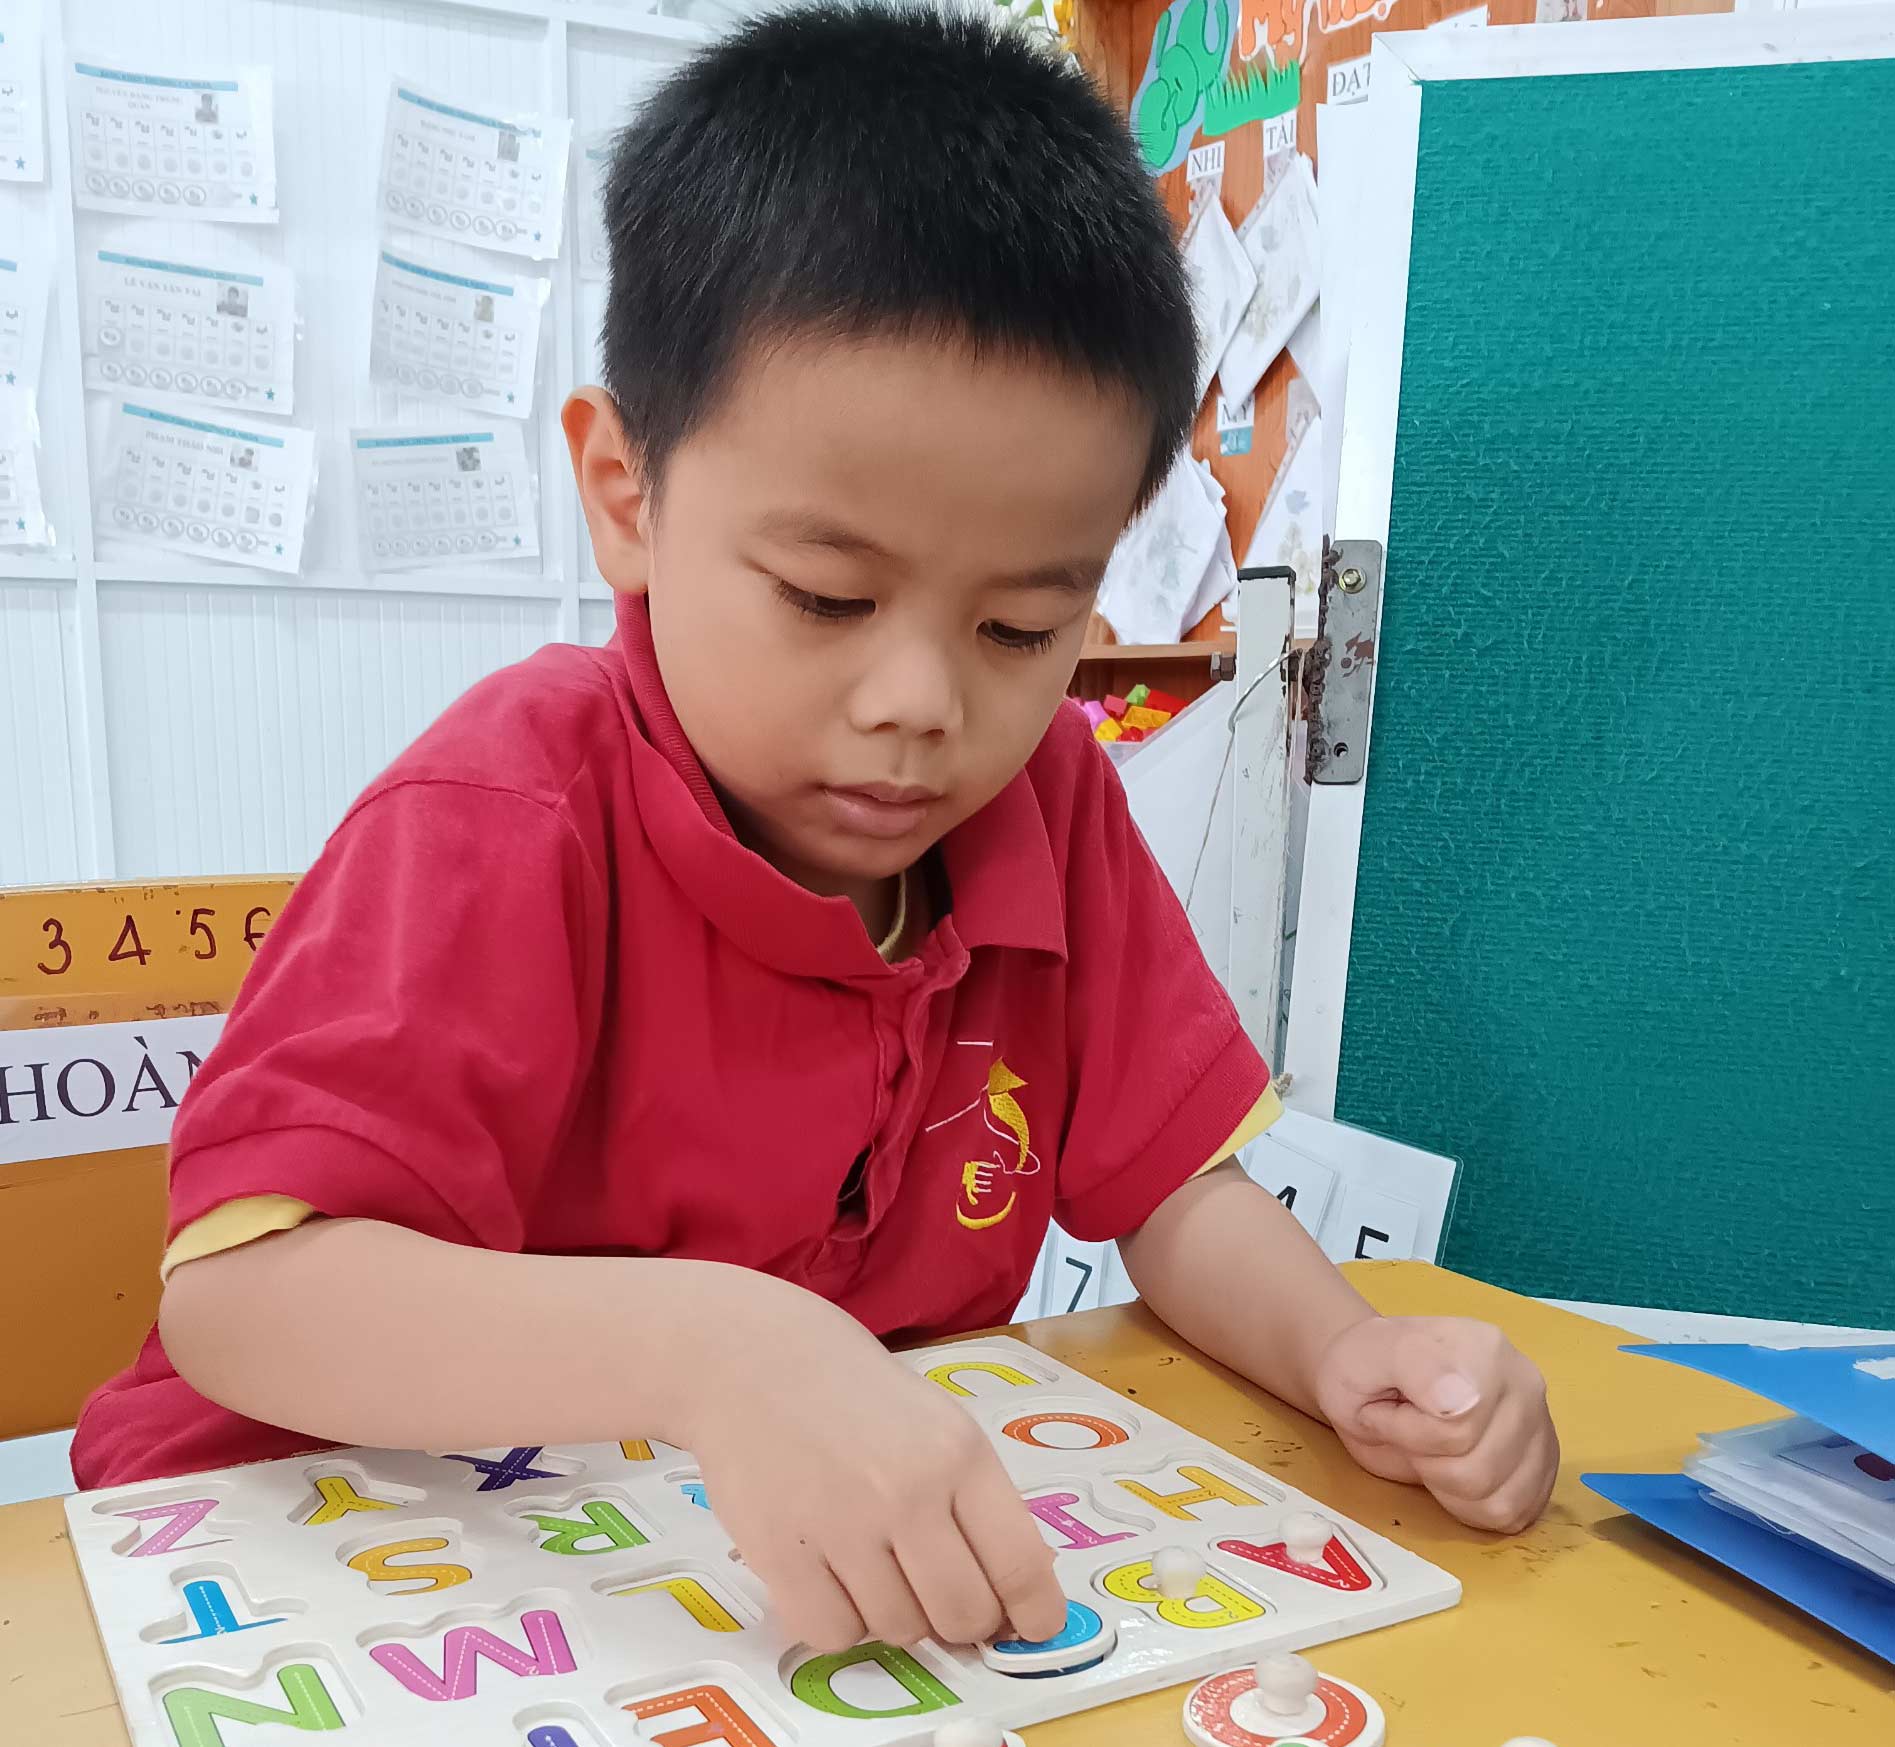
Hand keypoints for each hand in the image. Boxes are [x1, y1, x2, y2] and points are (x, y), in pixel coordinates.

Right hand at [687, 1295, 1065, 1653]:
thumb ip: (972, 1498)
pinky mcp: (781, 1554)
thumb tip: (1009, 1592)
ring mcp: (843, 1526)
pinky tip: (829, 1577)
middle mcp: (908, 1492)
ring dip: (894, 1615)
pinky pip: (833, 1634)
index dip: (1034, 1613)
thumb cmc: (850, 1392)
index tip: (1031, 1629)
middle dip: (960, 1621)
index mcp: (959, 1453)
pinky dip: (838, 1621)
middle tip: (937, 1594)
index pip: (1020, 1563)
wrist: (748, 1357)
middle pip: (963, 1615)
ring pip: (899, 1632)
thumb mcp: (934, 1421)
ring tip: (870, 1564)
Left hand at [1313, 1315, 1557, 1531]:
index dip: (1406, 1432)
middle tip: (1404, 1430)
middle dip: (1424, 1462)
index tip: (1382, 1408)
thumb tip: (1464, 1401)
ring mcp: (1541, 1425)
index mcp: (1484, 1348)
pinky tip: (1452, 1473)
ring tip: (1428, 1449)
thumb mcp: (1367, 1353)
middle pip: (1478, 1472)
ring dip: (1447, 1488)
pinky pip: (1513, 1514)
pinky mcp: (1544, 1465)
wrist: (1377, 1380)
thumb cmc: (1366, 1370)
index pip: (1457, 1427)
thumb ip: (1411, 1363)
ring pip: (1500, 1501)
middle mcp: (1525, 1384)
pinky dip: (1473, 1507)